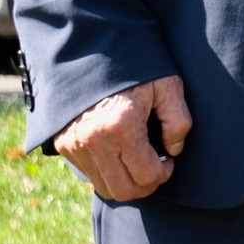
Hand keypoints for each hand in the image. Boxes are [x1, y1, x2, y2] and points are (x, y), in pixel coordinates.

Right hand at [54, 75, 191, 201]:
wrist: (91, 52)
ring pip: (105, 187)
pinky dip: (108, 174)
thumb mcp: (167, 85)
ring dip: (126, 183)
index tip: (169, 160)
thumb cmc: (135, 68)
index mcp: (121, 126)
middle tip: (158, 168)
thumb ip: (178, 120)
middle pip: (123, 191)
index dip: (164, 173)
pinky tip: (121, 155)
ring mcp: (75, 146)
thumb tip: (174, 150)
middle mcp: (93, 142)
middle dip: (146, 185)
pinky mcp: (65, 146)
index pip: (145, 175)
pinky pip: (90, 174)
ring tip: (140, 162)